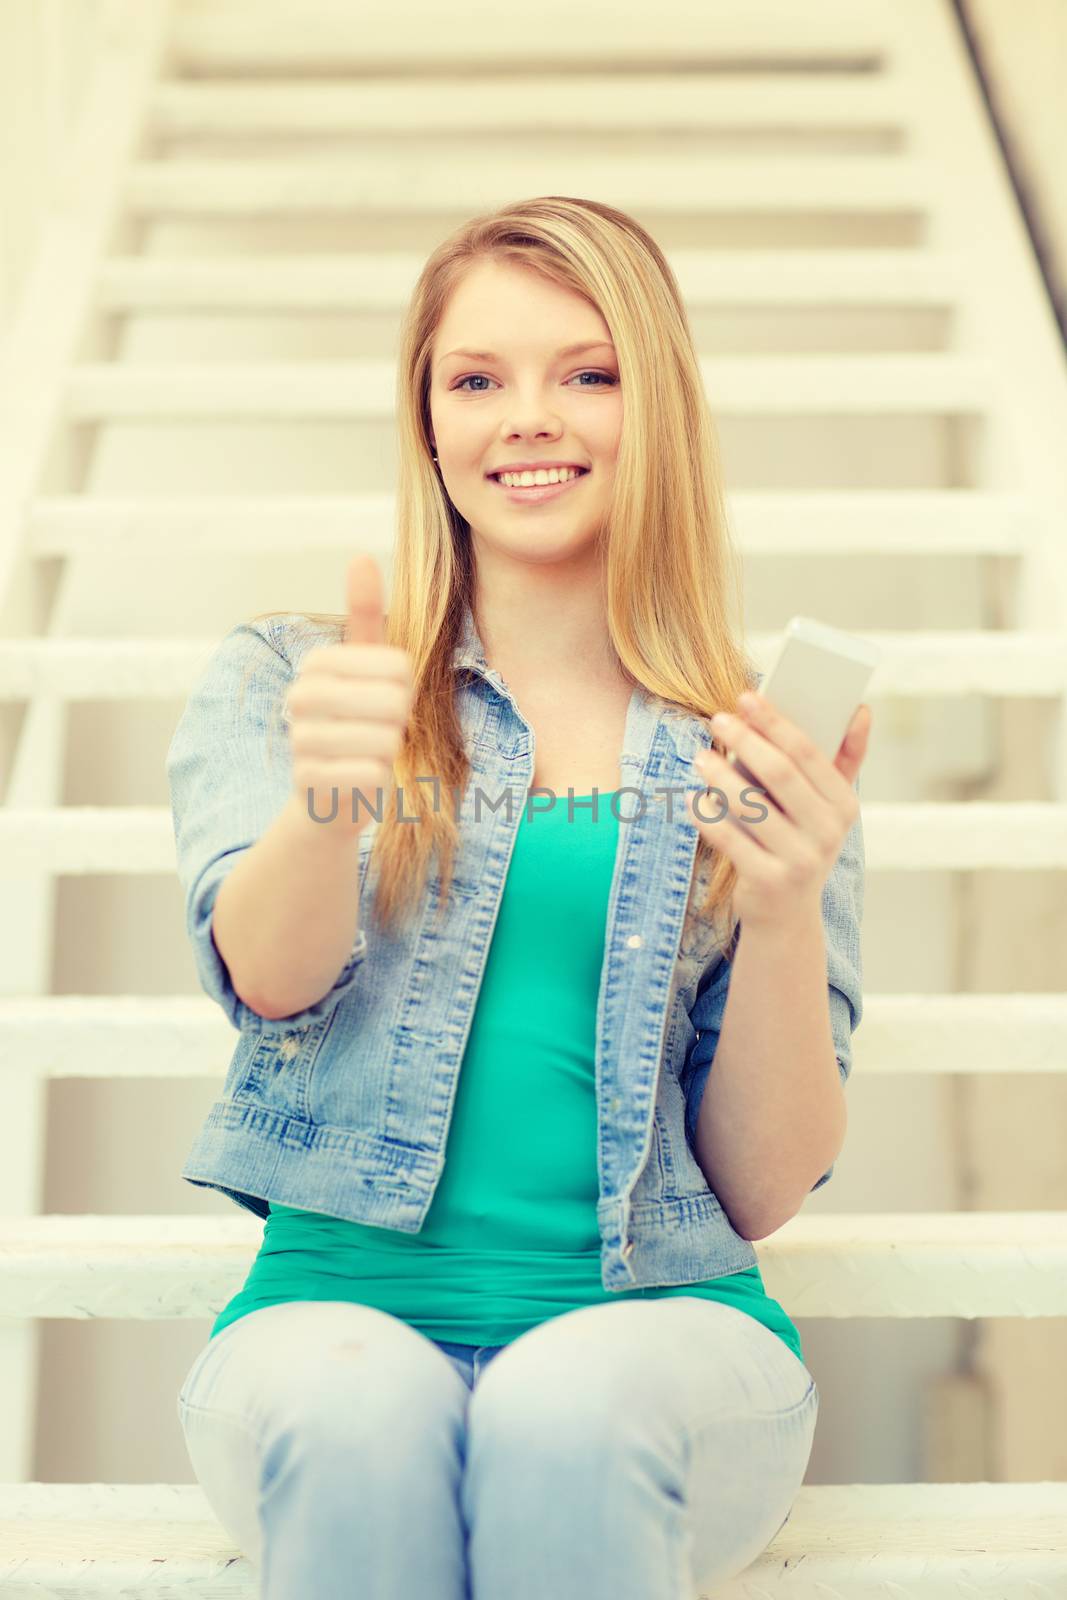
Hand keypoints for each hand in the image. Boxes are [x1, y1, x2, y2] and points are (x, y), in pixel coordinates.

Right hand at [284, 553, 414, 837]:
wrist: (329, 793)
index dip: (405, 690)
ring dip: (388, 754)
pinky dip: (377, 781)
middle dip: (399, 723)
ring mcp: (300, 740)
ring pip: (386, 740)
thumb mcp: (364, 667)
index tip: (383, 700)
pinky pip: (374, 774)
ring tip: (366, 754)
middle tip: (378, 731)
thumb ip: (364, 615)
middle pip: (394, 702)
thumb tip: (361, 556)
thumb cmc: (357, 721)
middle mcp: (300, 696)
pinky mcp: (309, 781)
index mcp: (318, 663)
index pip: (400, 668)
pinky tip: (357, 779)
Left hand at [684, 691, 870, 927]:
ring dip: (721, 776)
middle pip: (780, 774)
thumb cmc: (802, 842)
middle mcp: (828, 833)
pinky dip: (707, 817)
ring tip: (699, 756)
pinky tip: (690, 799)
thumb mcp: (828, 807)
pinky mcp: (769, 882)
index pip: (809, 753)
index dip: (776, 722)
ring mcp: (800, 860)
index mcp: (845, 805)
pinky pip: (731, 840)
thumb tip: (862, 709)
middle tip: (717, 719)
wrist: (788, 914)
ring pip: (752, 806)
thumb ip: (844, 758)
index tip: (746, 695)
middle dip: (747, 742)